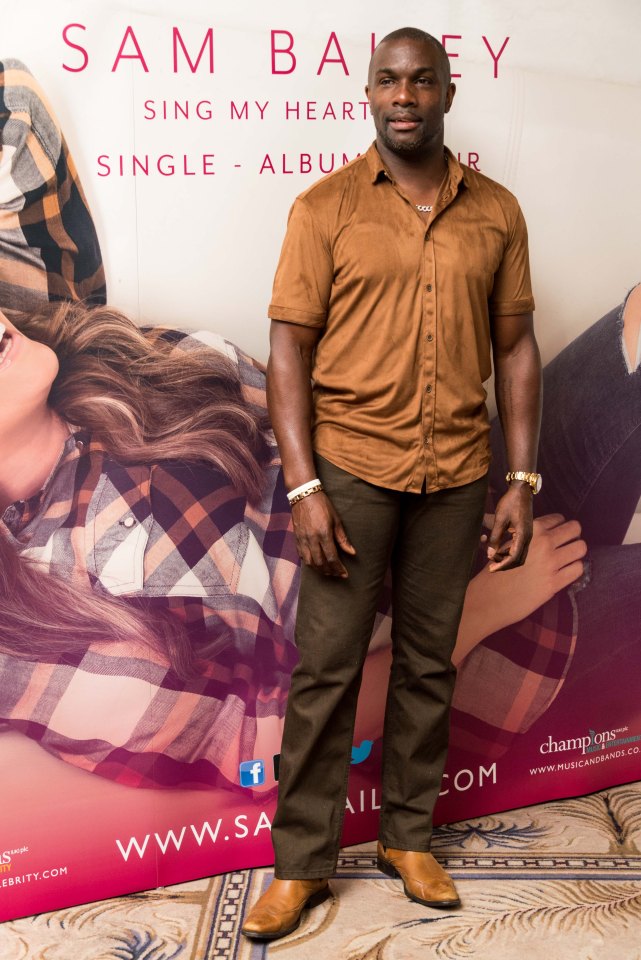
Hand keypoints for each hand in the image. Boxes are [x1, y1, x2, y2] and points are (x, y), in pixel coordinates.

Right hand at [291, 491, 355, 576]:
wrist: (303, 495)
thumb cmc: (322, 505)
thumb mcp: (336, 520)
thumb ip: (343, 538)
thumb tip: (352, 552)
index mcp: (323, 533)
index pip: (332, 557)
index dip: (339, 568)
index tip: (345, 574)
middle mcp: (311, 539)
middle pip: (321, 563)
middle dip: (330, 572)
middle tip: (337, 574)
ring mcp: (302, 539)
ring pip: (310, 562)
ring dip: (320, 570)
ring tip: (328, 572)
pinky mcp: (296, 539)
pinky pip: (302, 556)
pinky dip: (310, 563)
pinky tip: (316, 564)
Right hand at [455, 512, 587, 661]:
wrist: (491, 597)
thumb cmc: (496, 569)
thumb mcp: (508, 544)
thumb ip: (528, 536)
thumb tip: (546, 531)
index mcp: (531, 530)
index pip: (558, 518)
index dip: (558, 526)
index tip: (555, 533)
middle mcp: (544, 543)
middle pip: (575, 529)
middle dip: (572, 535)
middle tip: (565, 543)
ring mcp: (551, 563)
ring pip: (581, 548)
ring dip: (575, 551)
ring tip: (567, 557)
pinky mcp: (555, 582)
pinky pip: (578, 569)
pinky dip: (574, 568)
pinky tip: (565, 571)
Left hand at [486, 483, 533, 570]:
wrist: (522, 490)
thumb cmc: (510, 502)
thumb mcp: (499, 519)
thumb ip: (495, 538)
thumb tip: (490, 554)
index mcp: (523, 535)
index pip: (513, 557)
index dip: (502, 565)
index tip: (491, 569)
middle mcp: (528, 537)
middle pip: (518, 559)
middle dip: (505, 564)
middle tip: (491, 566)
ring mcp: (527, 535)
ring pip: (519, 555)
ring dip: (507, 559)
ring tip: (493, 558)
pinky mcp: (525, 533)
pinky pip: (518, 548)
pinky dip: (509, 552)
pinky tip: (499, 551)